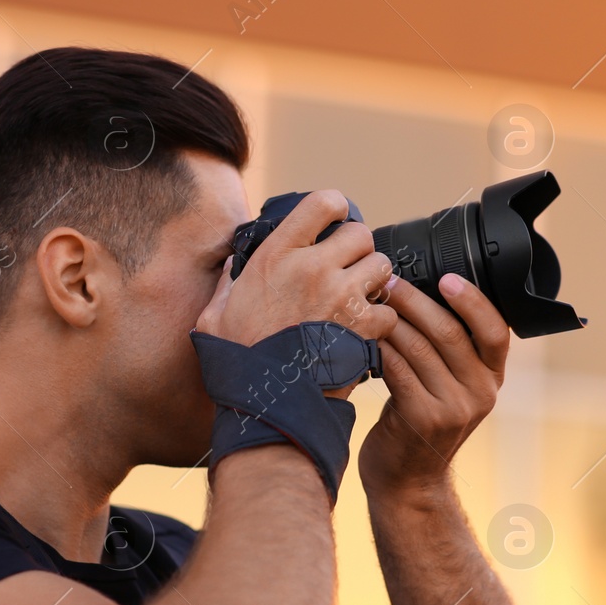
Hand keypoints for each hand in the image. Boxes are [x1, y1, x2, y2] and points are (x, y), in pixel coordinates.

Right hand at [195, 190, 396, 352]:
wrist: (264, 402)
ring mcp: (341, 296)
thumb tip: (233, 266)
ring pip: (382, 266)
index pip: (323, 203)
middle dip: (358, 251)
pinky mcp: (362, 326)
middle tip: (348, 271)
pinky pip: (389, 310)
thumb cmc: (239, 359)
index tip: (334, 223)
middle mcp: (312, 267)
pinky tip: (363, 332)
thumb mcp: (216, 314)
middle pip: (361, 234)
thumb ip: (228, 283)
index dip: (336, 209)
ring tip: (358, 299)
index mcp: (277, 255)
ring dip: (374, 281)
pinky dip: (381, 322)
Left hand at [357, 272, 508, 495]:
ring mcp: (454, 408)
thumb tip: (424, 290)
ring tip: (371, 300)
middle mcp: (481, 393)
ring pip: (420, 347)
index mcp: (492, 378)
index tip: (447, 276)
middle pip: (451, 332)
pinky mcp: (423, 419)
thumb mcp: (449, 387)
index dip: (473, 300)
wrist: (407, 481)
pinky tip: (363, 333)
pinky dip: (379, 346)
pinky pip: (398, 369)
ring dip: (392, 319)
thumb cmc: (420, 422)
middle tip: (388, 281)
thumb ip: (449, 350)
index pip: (495, 331)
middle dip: (416, 300)